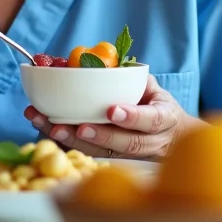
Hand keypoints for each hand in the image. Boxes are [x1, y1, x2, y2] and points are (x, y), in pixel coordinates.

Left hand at [24, 75, 198, 159]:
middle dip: (99, 135)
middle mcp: (150, 142)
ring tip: (53, 128)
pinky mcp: (115, 159)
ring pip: (105, 152)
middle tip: (77, 126)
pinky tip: (48, 130)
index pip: (150, 120)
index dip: (131, 117)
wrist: (173, 138)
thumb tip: (106, 62)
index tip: (111, 110)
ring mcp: (133, 155)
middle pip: (125, 143)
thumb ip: (136, 79)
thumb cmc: (159, 106)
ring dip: (75, 141)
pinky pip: (92, 153)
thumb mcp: (156, 89)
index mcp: (164, 120)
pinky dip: (70, 143)